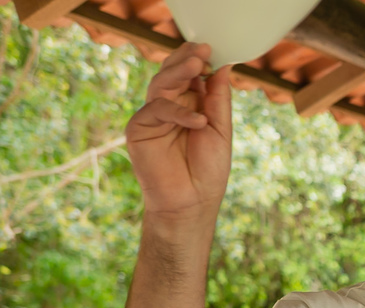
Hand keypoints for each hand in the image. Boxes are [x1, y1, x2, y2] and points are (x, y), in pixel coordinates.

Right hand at [125, 43, 231, 219]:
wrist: (192, 203)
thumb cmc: (208, 171)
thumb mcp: (221, 130)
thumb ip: (219, 99)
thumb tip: (224, 67)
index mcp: (190, 105)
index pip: (190, 74)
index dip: (198, 59)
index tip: (211, 48)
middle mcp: (170, 107)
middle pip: (173, 73)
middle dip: (186, 59)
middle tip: (202, 49)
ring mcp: (153, 116)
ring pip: (161, 84)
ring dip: (179, 72)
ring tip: (199, 64)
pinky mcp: (139, 128)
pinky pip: (157, 110)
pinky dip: (178, 112)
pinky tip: (199, 121)